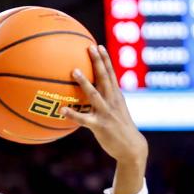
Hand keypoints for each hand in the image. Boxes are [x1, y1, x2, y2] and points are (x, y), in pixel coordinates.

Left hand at [62, 45, 147, 167]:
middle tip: (90, 47)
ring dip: (84, 82)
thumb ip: (106, 100)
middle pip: (105, 78)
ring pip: (94, 94)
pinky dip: (73, 114)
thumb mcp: (117, 111)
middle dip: (98, 62)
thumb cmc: (121, 129)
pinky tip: (62, 110)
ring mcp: (106, 113)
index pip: (111, 74)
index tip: (98, 46)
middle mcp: (112, 101)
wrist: (132, 148)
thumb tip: (93, 92)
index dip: (105, 60)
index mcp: (116, 96)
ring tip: (74, 71)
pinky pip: (84, 119)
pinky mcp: (100, 126)